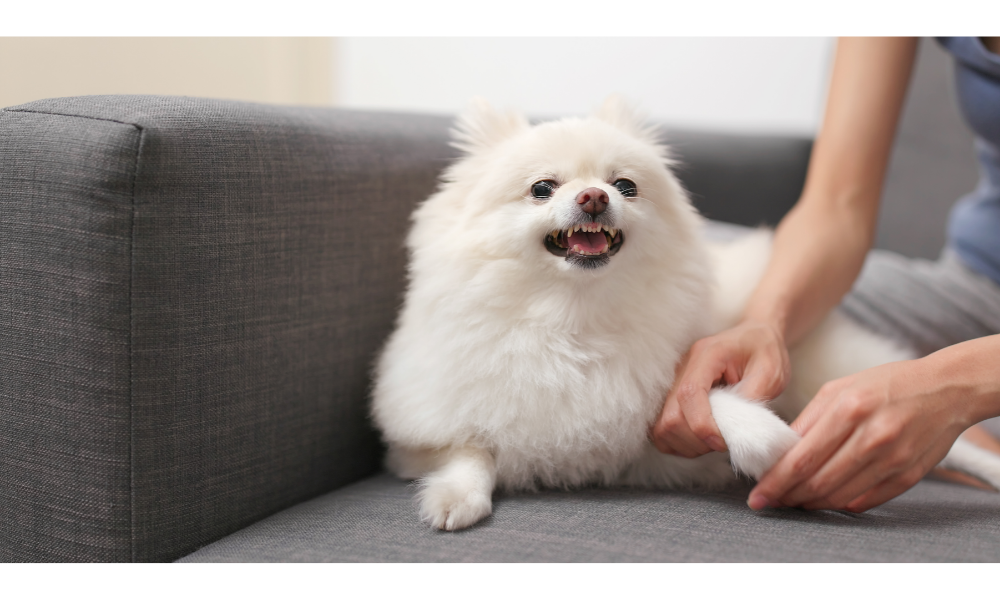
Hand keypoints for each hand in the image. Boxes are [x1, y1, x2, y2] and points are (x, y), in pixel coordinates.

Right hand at [650, 319, 791, 457]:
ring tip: (713, 441)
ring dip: (687, 444)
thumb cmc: (764, 351)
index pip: (689, 394)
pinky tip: (700, 440)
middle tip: (722, 442)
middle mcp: (683, 368)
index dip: (702, 425)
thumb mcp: (771, 372)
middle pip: (670, 416)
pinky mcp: (673, 396)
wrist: (754, 337)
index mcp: (707, 356)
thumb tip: (735, 430)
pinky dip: (679, 443)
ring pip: (662, 427)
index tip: (723, 442)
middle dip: (696, 440)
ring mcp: (674, 383)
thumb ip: (752, 399)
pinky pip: (662, 429)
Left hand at [748, 358, 973, 511]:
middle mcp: (872, 436)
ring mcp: (893, 459)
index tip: (757, 494)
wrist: (945, 389)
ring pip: (841, 496)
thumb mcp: (840, 388)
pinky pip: (867, 501)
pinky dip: (842, 504)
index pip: (802, 458)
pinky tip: (827, 499)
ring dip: (812, 503)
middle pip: (818, 482)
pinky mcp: (909, 475)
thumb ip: (808, 420)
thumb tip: (780, 452)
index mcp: (849, 409)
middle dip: (788, 496)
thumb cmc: (885, 384)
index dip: (775, 482)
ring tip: (795, 500)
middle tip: (772, 500)